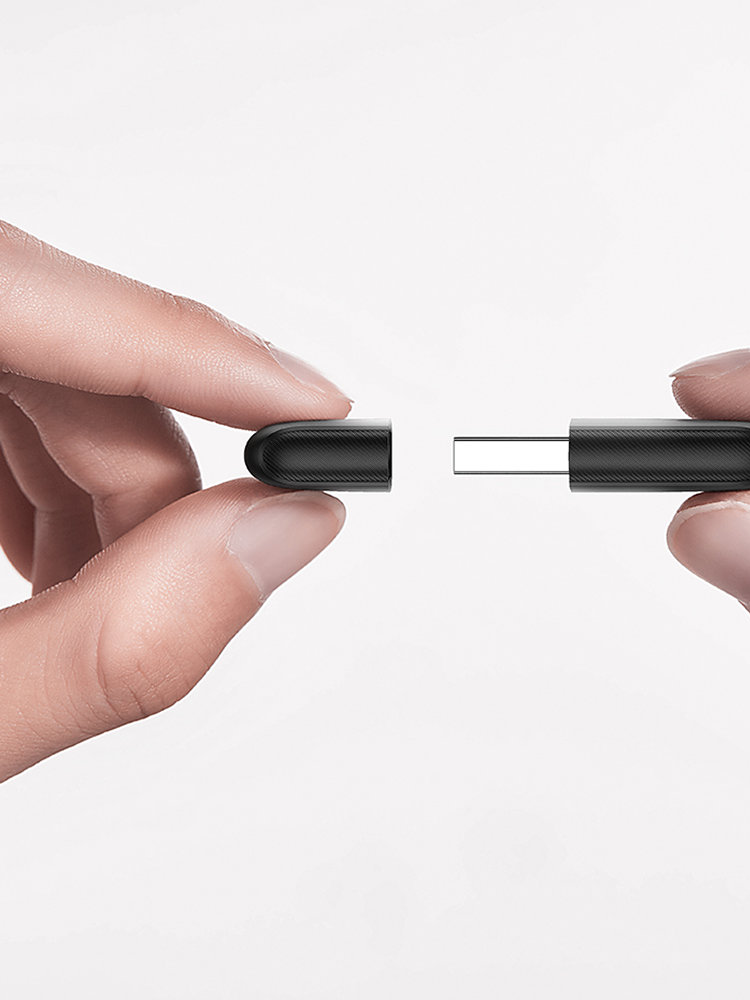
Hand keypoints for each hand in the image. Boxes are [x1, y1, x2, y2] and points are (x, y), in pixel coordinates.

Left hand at [0, 221, 350, 780]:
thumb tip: (281, 543)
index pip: (22, 290)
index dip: (195, 352)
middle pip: (56, 345)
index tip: (314, 411)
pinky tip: (44, 559)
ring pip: (37, 368)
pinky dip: (49, 477)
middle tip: (193, 575)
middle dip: (149, 469)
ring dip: (101, 483)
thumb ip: (110, 645)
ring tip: (94, 591)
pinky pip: (5, 392)